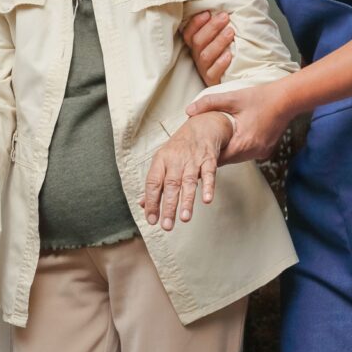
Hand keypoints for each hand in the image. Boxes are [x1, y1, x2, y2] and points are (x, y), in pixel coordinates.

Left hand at [139, 111, 233, 230]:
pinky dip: (208, 186)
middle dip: (168, 207)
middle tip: (167, 226)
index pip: (153, 184)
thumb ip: (154, 184)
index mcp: (160, 161)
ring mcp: (193, 159)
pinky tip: (207, 200)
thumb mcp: (162, 163)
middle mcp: (175, 160)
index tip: (151, 220)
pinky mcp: (209, 159)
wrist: (202, 126)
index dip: (151, 202)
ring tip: (185, 218)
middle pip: (170, 185)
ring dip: (187, 201)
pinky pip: (209, 173)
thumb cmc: (179, 150)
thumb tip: (142, 204)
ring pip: (188, 182)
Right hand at [182, 10, 235, 86]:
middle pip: (197, 42)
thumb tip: (221, 14)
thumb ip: (217, 29)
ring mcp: (204, 70)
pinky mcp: (213, 81)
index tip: (207, 14)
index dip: (195, 24)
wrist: (238, 76)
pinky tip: (229, 55)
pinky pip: (213, 73)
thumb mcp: (221, 39)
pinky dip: (220, 63)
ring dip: (218, 42)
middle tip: (224, 18)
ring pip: (205, 56)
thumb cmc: (231, 53)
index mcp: (197, 46)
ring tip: (230, 32)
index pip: (188, 34)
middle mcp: (198, 57)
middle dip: (211, 28)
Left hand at [186, 81, 293, 162]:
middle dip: (214, 154)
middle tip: (199, 149)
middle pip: (226, 160)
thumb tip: (188, 110)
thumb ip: (209, 103)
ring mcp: (261, 153)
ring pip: (235, 158)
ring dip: (226, 152)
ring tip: (213, 145)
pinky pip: (246, 154)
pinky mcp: (265, 150)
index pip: (217, 159)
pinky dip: (237, 149)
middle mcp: (253, 152)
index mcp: (243, 143)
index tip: (194, 153)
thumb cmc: (262, 98)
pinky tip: (231, 140)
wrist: (288, 98)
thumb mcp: (233, 98)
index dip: (205, 155)